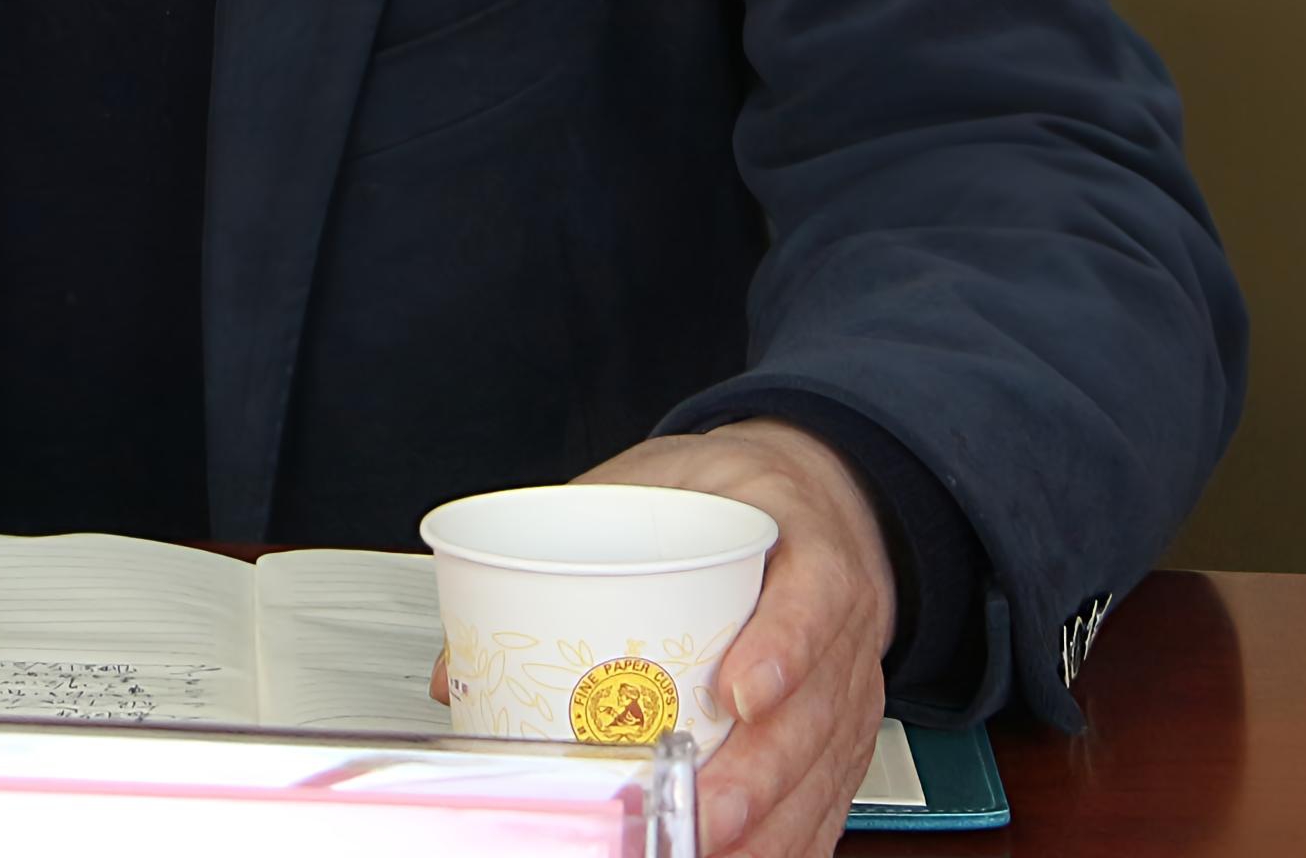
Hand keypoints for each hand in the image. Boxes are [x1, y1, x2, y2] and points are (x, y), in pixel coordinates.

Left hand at [554, 420, 894, 857]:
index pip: (814, 597)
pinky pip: (826, 802)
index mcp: (809, 544)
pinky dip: (789, 840)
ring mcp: (849, 690)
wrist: (819, 494)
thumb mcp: (656, 484)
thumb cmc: (736, 492)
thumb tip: (456, 662)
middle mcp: (842, 627)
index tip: (740, 692)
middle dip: (757, 775)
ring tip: (709, 845)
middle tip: (701, 810)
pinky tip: (746, 856)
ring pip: (822, 771)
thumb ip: (566, 552)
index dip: (784, 648)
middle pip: (816, 712)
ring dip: (768, 823)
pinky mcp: (841, 739)